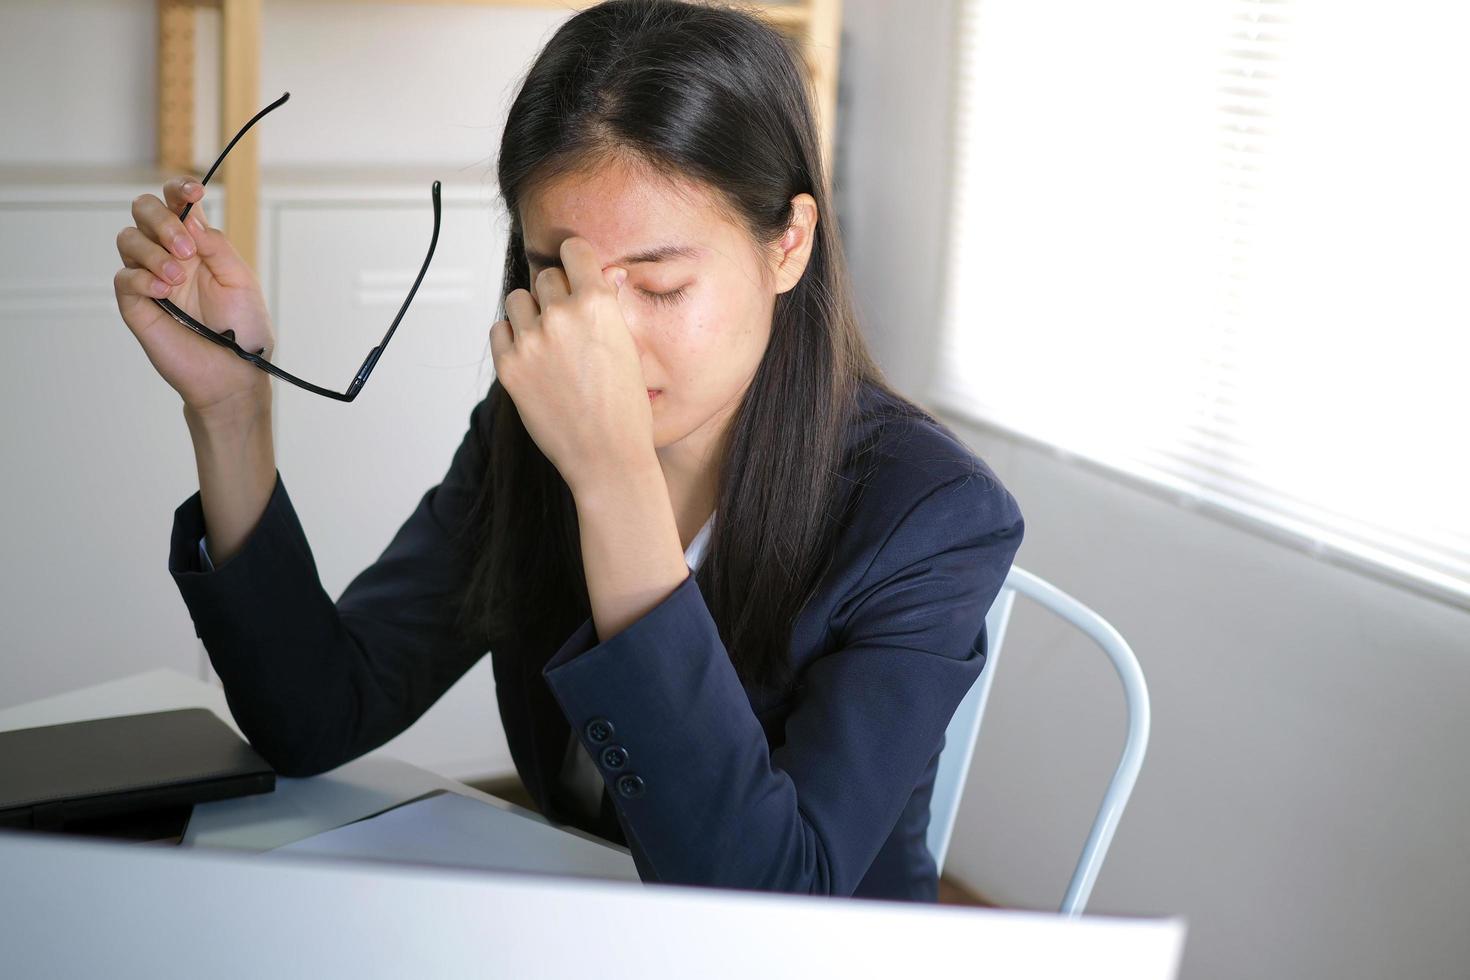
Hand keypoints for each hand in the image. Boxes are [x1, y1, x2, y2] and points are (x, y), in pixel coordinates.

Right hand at [112, 175, 274, 422]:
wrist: (233, 374)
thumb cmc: (243, 329)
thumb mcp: (240, 280)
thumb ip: (216, 246)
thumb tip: (190, 216)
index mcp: (198, 244)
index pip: (177, 203)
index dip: (179, 189)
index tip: (194, 191)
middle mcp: (169, 254)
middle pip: (144, 210)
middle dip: (161, 219)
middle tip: (185, 249)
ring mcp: (149, 277)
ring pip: (128, 238)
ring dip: (153, 251)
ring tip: (177, 278)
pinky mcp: (135, 303)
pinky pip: (124, 276)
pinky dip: (142, 278)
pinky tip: (163, 292)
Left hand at [489, 237, 654, 495]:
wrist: (607, 457)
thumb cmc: (625, 408)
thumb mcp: (629, 349)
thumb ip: (610, 307)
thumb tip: (608, 273)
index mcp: (597, 304)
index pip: (574, 251)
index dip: (575, 258)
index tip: (574, 266)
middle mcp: (560, 316)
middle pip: (546, 277)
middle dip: (556, 292)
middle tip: (567, 321)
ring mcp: (531, 341)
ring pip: (518, 300)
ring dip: (530, 311)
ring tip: (547, 339)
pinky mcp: (508, 366)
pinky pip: (499, 330)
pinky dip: (512, 337)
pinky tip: (532, 355)